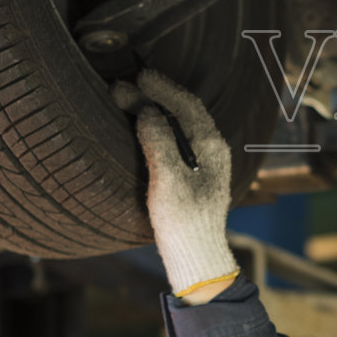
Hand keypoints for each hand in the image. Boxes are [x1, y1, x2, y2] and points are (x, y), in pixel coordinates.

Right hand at [113, 69, 238, 299]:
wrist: (195, 259)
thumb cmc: (184, 222)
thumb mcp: (168, 179)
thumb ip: (158, 140)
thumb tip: (146, 111)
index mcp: (213, 148)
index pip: (188, 106)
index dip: (163, 88)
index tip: (139, 77)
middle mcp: (213, 152)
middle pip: (184, 113)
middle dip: (154, 97)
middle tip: (123, 87)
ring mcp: (204, 164)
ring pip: (179, 126)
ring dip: (154, 111)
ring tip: (128, 100)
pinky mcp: (193, 177)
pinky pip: (176, 141)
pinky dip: (157, 128)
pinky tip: (141, 128)